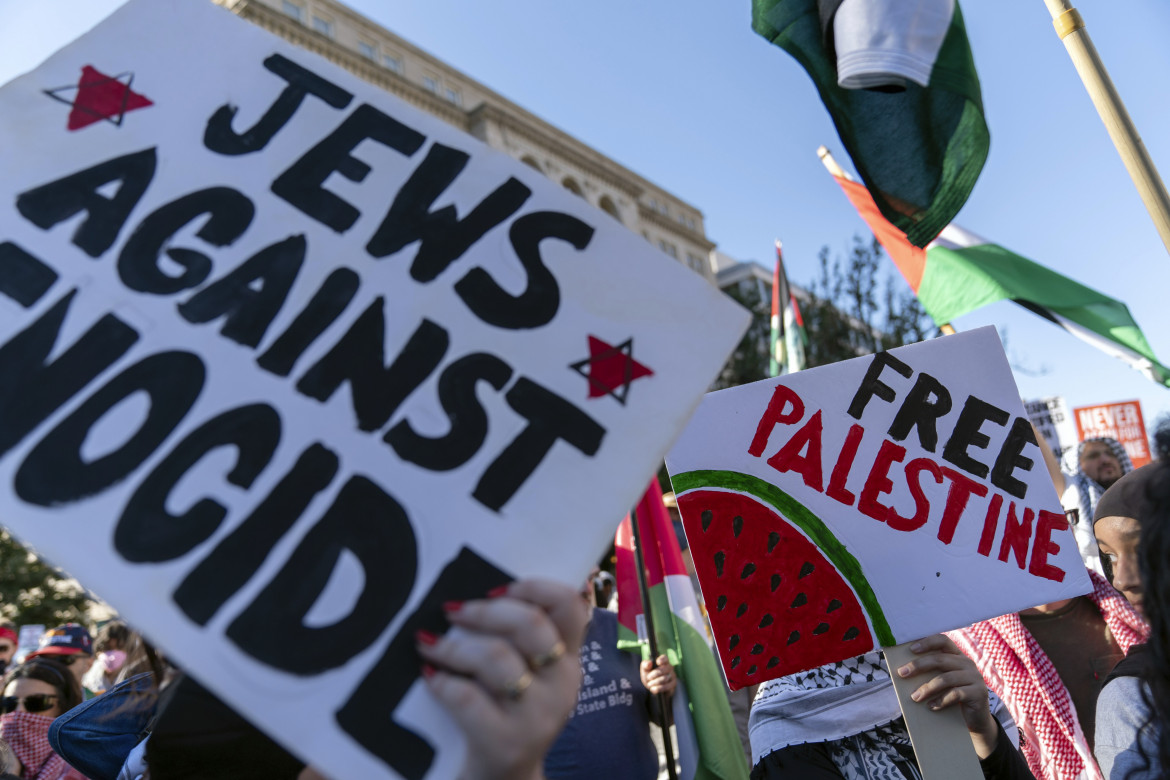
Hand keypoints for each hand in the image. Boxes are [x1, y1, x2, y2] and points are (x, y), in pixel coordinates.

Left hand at [416, 579, 588, 779]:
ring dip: (452, 646)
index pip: (570, 606)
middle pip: (529, 624)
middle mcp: (562, 684)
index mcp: (568, 659)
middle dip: (482, 611)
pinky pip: (468, 696)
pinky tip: (430, 676)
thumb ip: (516, 637)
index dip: (534, 586)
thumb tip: (475, 591)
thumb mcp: (527, 674)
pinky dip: (443, 682)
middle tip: (450, 610)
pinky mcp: (507, 742)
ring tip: (426, 643)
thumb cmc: (505, 713)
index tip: (495, 588)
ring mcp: (538, 716)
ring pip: (495, 657)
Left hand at [640, 655, 676, 696]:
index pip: (665, 658)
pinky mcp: (673, 684)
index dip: (662, 659)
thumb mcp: (645, 670)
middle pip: (664, 669)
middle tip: (648, 677)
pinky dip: (657, 688)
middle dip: (654, 674)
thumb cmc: (649, 676)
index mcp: (663, 662)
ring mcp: (672, 676)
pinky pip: (666, 686)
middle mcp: (669, 667)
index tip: (657, 662)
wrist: (653, 688)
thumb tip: (649, 663)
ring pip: (665, 678)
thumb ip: (645, 665)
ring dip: (655, 682)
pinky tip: (653, 688)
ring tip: (649, 684)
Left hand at [895, 634, 998, 758]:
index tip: (911, 649)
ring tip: (914, 697)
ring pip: (946, 679)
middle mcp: (967, 663)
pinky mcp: (979, 693)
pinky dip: (940, 700)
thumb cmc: (952, 697)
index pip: (943, 641)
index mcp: (957, 656)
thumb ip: (929, 673)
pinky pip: (956, 694)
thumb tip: (903, 670)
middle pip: (940, 659)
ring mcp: (975, 678)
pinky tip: (931, 706)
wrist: (975, 720)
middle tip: (902, 673)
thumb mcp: (942, 682)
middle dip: (918, 665)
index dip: (927, 642)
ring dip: (927, 688)